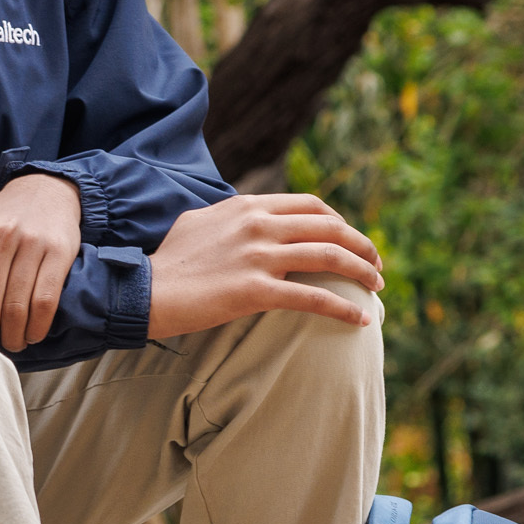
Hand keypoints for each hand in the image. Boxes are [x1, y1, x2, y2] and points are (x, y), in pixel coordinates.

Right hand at [144, 192, 383, 338]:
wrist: (146, 290)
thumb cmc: (171, 261)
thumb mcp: (201, 221)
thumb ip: (232, 216)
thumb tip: (247, 215)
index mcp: (248, 206)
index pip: (311, 205)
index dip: (340, 222)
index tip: (351, 240)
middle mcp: (258, 224)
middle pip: (329, 226)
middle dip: (362, 245)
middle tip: (376, 264)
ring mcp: (258, 256)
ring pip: (329, 256)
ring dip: (362, 272)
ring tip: (377, 287)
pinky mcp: (255, 291)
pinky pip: (313, 297)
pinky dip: (343, 307)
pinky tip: (359, 318)